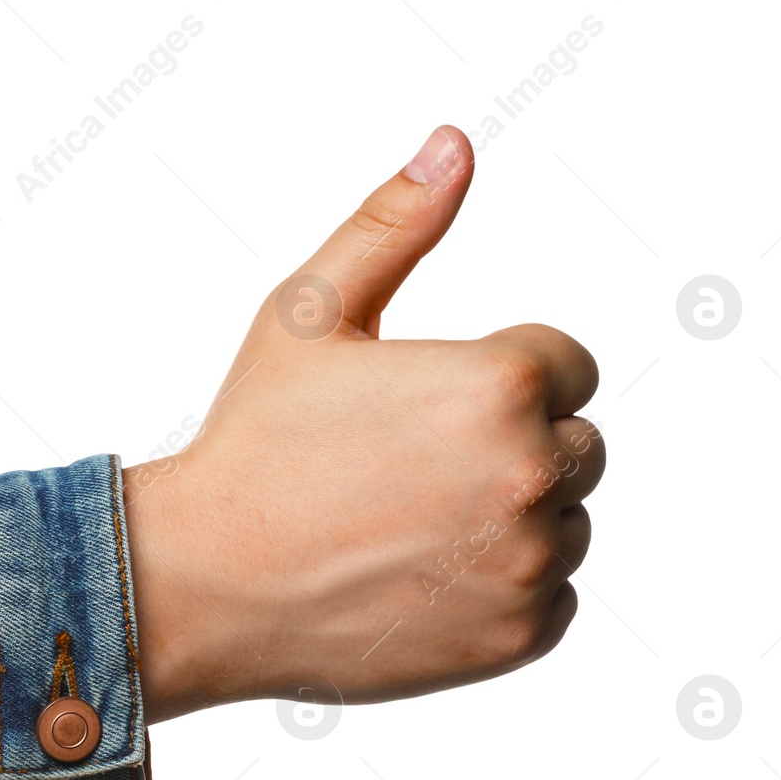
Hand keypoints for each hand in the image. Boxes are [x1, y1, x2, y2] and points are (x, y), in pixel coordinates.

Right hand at [124, 126, 602, 721]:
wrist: (204, 583)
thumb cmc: (253, 441)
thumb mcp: (308, 313)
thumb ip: (393, 224)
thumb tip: (454, 143)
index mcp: (500, 381)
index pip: (566, 364)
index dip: (492, 377)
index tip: (422, 407)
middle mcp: (534, 473)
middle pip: (576, 443)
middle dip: (508, 446)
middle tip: (405, 469)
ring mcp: (528, 563)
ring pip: (567, 522)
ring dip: (510, 518)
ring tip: (407, 524)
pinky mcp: (517, 636)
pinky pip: (552, 597)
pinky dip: (502, 588)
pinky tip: (419, 577)